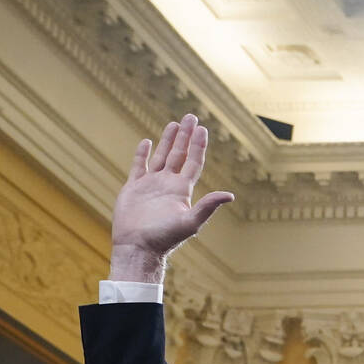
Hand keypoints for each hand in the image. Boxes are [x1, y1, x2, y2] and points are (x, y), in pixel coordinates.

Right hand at [109, 114, 234, 281]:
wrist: (138, 247)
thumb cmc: (165, 238)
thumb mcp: (190, 222)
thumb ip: (208, 207)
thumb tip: (230, 195)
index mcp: (182, 189)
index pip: (193, 162)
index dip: (198, 145)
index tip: (202, 129)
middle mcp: (168, 184)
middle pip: (179, 154)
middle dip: (185, 136)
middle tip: (191, 116)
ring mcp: (151, 185)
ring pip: (161, 156)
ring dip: (167, 140)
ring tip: (174, 123)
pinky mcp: (133, 188)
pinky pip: (139, 166)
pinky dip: (142, 154)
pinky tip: (146, 142)